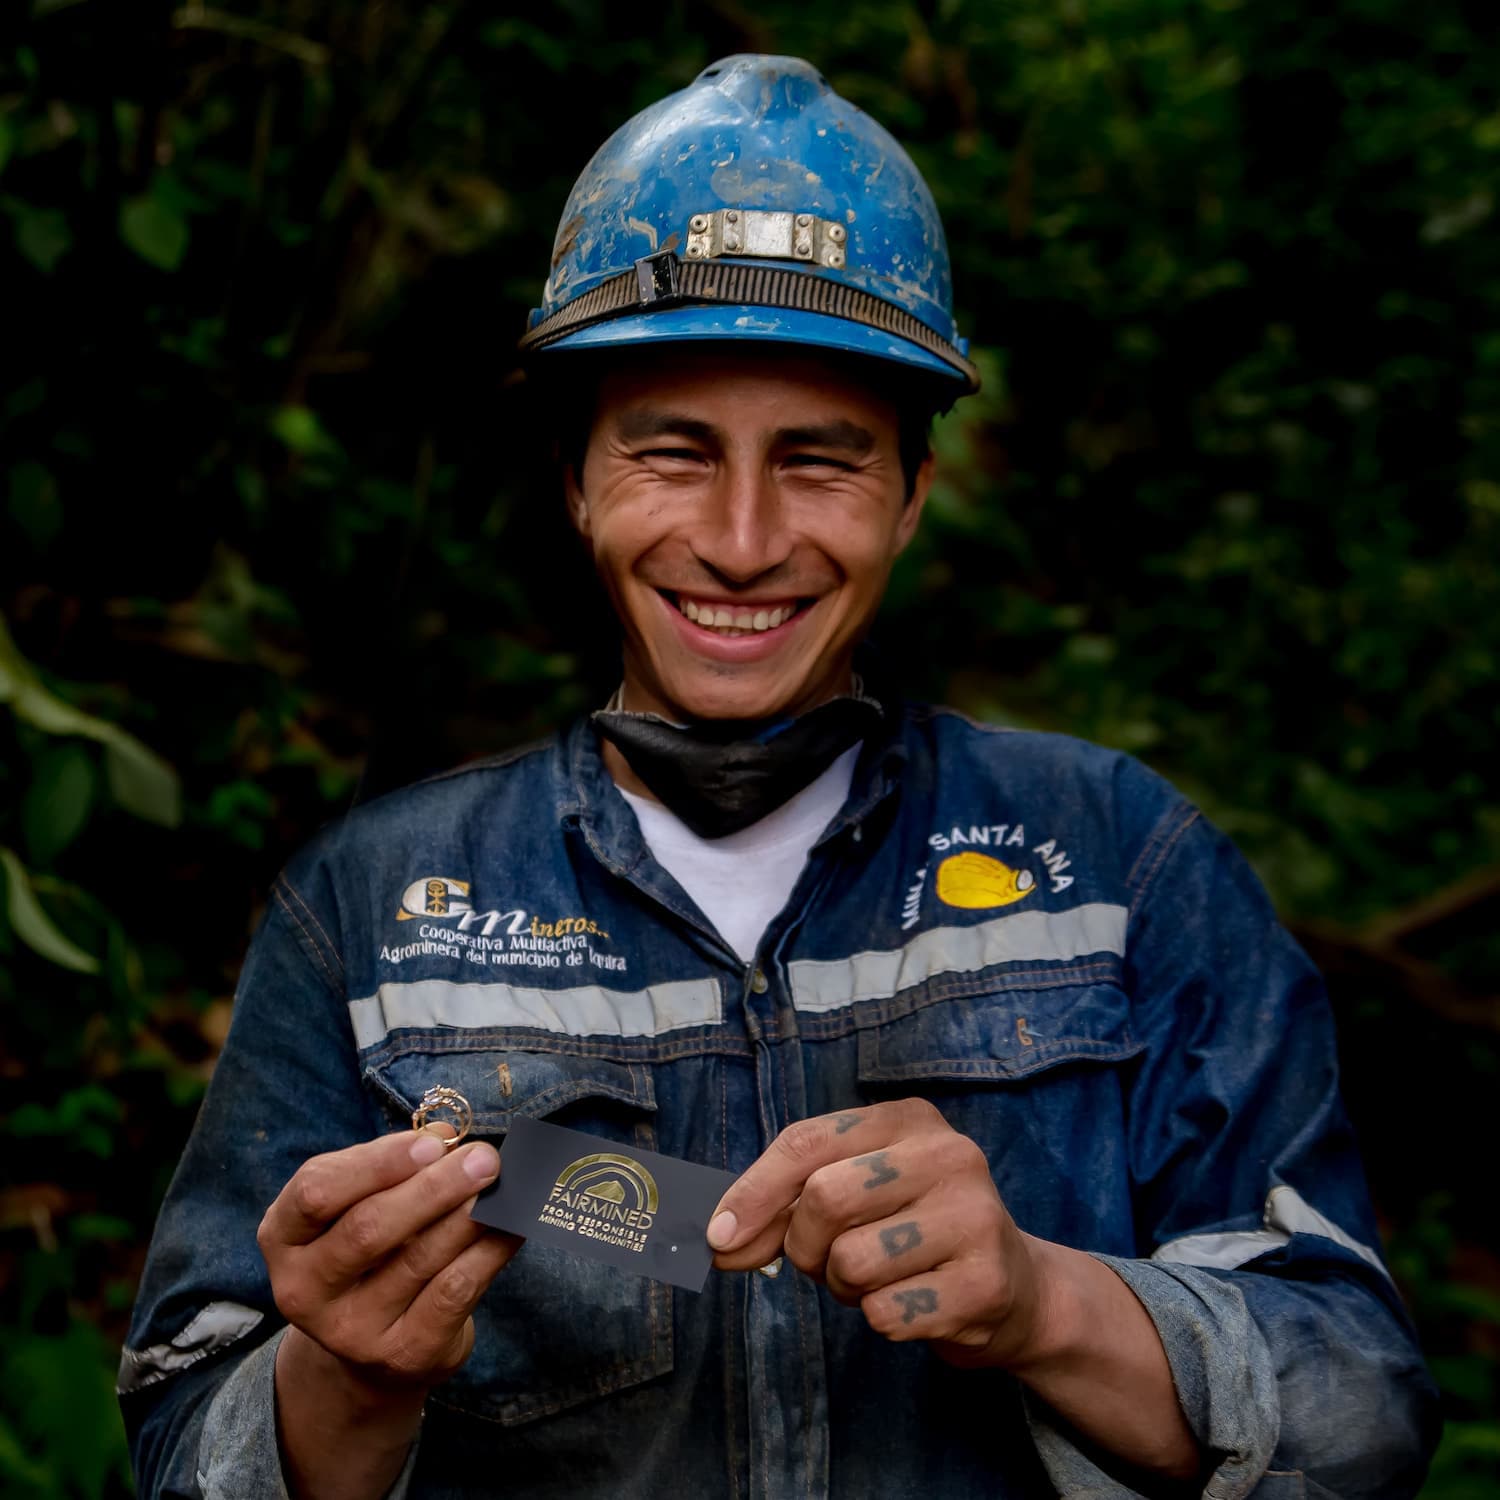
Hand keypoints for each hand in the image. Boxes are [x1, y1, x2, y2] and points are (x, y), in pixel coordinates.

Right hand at [258, 1128, 518, 1392]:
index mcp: (283, 1237)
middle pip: (368, 1228)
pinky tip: (512, 1226)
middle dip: (433, 1187)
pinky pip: (453, 1291)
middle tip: (484, 1159)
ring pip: (418, 1258)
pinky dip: (490, 1251)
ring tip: (501, 1185)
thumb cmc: (369, 1253)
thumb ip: (392, 1168)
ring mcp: (350, 1330)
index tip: (433, 1143)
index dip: (378, 1162)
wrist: (370, 1354)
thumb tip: (447, 1135)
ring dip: (468, 1214)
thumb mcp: (359, 1206)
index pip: (316, 1191)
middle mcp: (303, 1289)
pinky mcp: (403, 1354)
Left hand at [707, 1098, 1047, 1368]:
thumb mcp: (855, 1196)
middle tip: (826, 1262)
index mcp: (907, 1118)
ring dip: (845, 1289)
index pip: (808, 1142)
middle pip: (825, 1197)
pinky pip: (886, 1314)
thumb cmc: (913, 1233)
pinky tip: (915, 1303)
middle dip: (804, 1246)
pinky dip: (882, 1319)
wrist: (1016, 1290)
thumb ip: (784, 1209)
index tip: (718, 1236)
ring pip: (851, 1262)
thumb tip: (719, 1240)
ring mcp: (975, 1215)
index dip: (753, 1191)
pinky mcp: (986, 1281)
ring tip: (880, 1278)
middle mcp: (948, 1153)